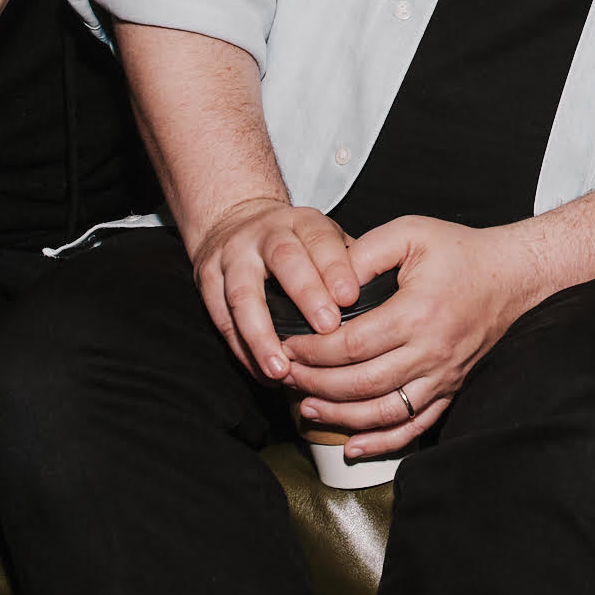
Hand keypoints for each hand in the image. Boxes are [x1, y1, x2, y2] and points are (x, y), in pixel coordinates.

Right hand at [190, 197, 361, 380]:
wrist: (234, 222)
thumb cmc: (296, 242)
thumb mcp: (325, 238)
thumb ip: (352, 264)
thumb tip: (387, 303)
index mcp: (302, 222)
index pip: (321, 241)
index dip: (336, 268)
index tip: (350, 298)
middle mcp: (265, 235)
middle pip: (285, 261)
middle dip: (306, 295)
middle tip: (327, 329)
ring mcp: (232, 256)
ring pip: (243, 295)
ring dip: (263, 336)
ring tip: (282, 369)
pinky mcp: (207, 280)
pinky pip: (222, 319)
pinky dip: (243, 350)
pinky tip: (264, 373)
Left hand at [282, 215, 538, 460]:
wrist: (514, 275)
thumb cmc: (461, 252)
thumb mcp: (410, 233)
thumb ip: (363, 252)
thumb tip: (325, 282)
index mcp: (417, 313)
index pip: (350, 344)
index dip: (312, 351)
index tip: (288, 346)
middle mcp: (431, 351)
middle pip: (361, 383)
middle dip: (315, 383)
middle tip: (287, 376)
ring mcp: (443, 376)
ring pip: (384, 412)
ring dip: (340, 417)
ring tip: (307, 408)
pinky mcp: (451, 389)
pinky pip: (416, 426)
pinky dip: (383, 442)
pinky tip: (354, 446)